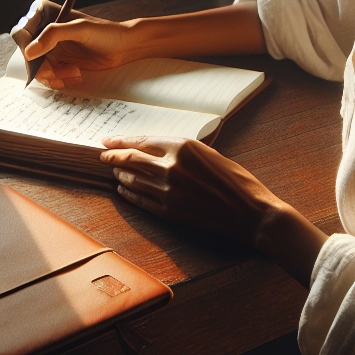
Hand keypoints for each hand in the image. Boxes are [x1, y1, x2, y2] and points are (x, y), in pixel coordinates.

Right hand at [10, 0, 133, 88]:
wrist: (124, 47)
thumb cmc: (105, 33)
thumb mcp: (79, 29)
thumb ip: (53, 35)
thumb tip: (29, 52)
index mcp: (46, 13)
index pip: (23, 31)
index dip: (26, 47)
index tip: (36, 59)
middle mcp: (45, 30)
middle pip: (27, 53)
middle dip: (41, 66)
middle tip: (55, 73)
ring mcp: (51, 46)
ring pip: (37, 67)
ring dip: (52, 75)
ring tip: (73, 74)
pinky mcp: (59, 60)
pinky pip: (48, 74)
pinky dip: (57, 80)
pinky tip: (74, 76)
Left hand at [100, 136, 280, 242]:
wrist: (252, 214)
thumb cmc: (236, 180)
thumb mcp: (208, 153)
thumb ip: (180, 150)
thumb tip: (153, 149)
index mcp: (183, 147)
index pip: (142, 141)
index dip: (121, 140)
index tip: (107, 140)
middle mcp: (171, 167)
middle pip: (130, 159)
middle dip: (112, 156)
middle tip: (102, 155)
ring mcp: (168, 192)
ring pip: (132, 180)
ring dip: (119, 174)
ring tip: (113, 171)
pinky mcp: (170, 212)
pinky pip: (140, 200)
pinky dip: (128, 194)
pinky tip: (122, 190)